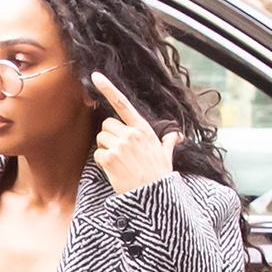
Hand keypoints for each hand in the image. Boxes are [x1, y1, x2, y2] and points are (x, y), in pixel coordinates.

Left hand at [91, 73, 181, 195]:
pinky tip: (115, 170)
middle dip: (110, 137)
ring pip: (101, 139)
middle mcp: (131, 134)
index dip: (108, 88)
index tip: (95, 76)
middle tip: (121, 152)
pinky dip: (103, 162)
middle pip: (107, 125)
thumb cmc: (159, 175)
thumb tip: (176, 137)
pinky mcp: (109, 159)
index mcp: (143, 129)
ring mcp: (120, 146)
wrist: (153, 196)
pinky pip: (97, 154)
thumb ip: (168, 142)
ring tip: (120, 162)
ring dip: (106, 149)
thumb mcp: (166, 155)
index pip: (122, 103)